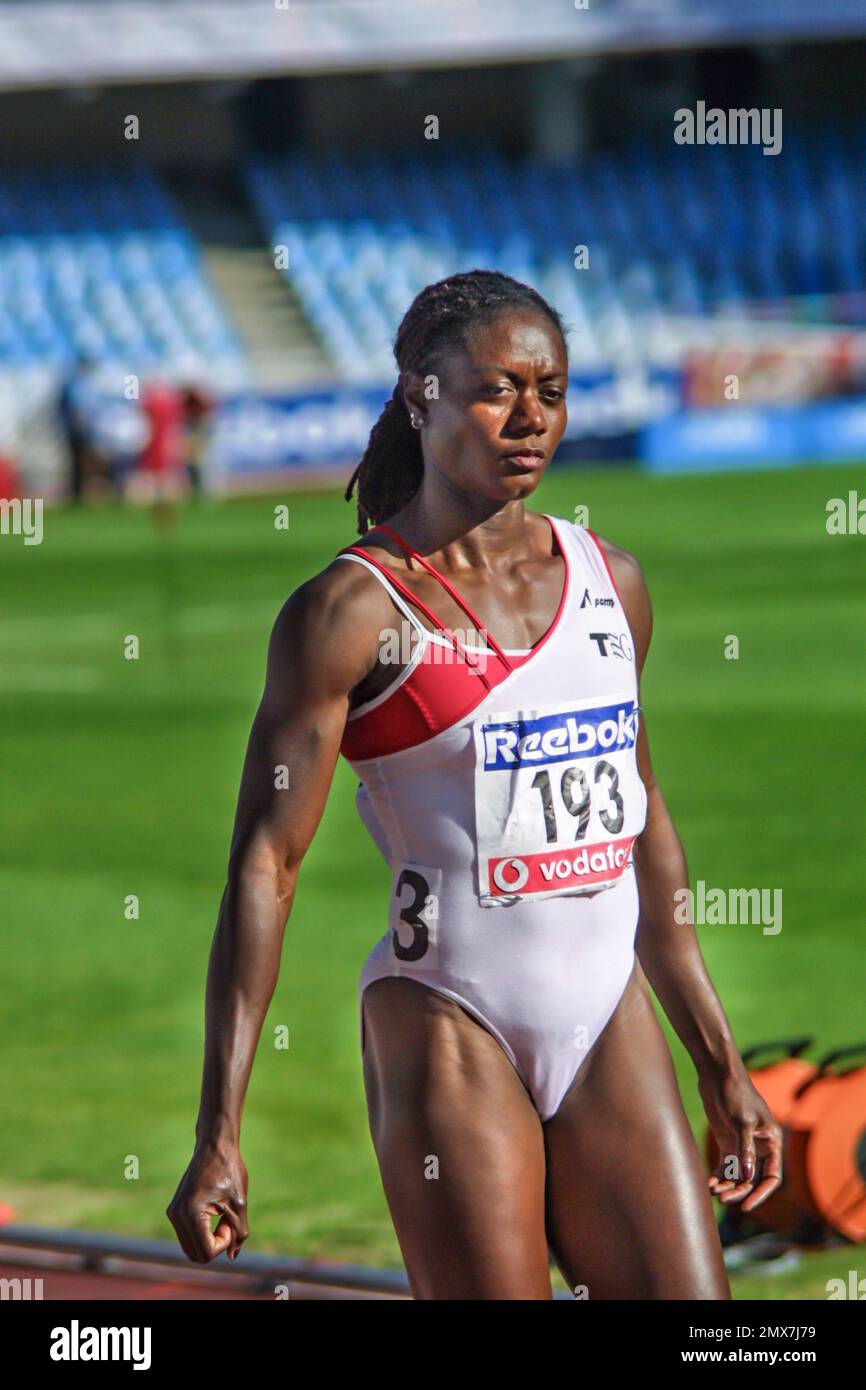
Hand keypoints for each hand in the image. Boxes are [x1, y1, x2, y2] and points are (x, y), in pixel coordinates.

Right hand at [166, 1139, 248, 1261]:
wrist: (215, 1146)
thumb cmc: (229, 1170)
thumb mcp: (240, 1204)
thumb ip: (239, 1233)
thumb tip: (233, 1256)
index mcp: (191, 1213)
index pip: (206, 1252)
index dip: (224, 1242)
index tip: (231, 1221)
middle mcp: (177, 1215)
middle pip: (196, 1254)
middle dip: (215, 1244)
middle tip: (227, 1220)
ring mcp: (173, 1213)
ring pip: (190, 1247)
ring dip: (209, 1239)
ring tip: (222, 1215)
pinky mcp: (174, 1209)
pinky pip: (188, 1235)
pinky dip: (202, 1232)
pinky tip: (215, 1212)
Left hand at [698, 1064, 782, 1212]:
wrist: (717, 1073)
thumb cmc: (735, 1093)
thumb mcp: (742, 1122)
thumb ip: (745, 1151)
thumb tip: (748, 1178)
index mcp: (772, 1141)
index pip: (772, 1177)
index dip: (760, 1193)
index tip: (745, 1207)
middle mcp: (759, 1146)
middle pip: (752, 1178)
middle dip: (738, 1191)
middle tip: (722, 1199)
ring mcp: (742, 1144)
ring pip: (737, 1174)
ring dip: (726, 1185)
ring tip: (712, 1191)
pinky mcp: (727, 1140)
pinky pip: (725, 1165)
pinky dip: (718, 1175)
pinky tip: (708, 1183)